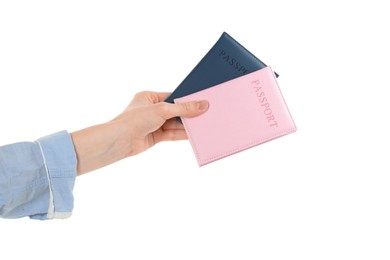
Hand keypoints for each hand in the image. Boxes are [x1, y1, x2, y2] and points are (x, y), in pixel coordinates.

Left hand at [71, 91, 207, 174]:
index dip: (187, 99)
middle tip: (206, 113)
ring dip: (187, 125)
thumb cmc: (134, 120)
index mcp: (149, 97)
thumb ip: (183, 108)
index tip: (202, 100)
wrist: (120, 140)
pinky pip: (172, 134)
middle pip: (175, 111)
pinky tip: (194, 134)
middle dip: (189, 113)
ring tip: (204, 124)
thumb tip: (202, 105)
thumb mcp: (162, 110)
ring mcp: (153, 123)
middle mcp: (151, 109)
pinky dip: (182, 134)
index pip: (173, 96)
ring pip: (174, 123)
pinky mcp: (155, 136)